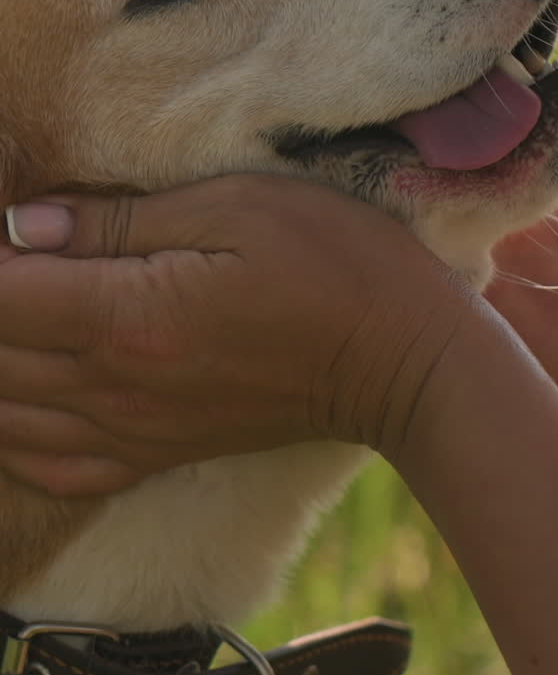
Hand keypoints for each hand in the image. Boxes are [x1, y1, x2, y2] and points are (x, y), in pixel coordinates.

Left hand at [0, 177, 467, 495]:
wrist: (401, 360)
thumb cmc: (333, 262)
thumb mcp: (235, 207)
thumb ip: (120, 218)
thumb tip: (24, 223)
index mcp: (129, 318)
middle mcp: (116, 388)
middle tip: (6, 267)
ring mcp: (133, 432)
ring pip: (6, 416)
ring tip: (11, 320)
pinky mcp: (155, 454)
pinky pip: (51, 468)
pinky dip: (11, 437)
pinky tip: (15, 401)